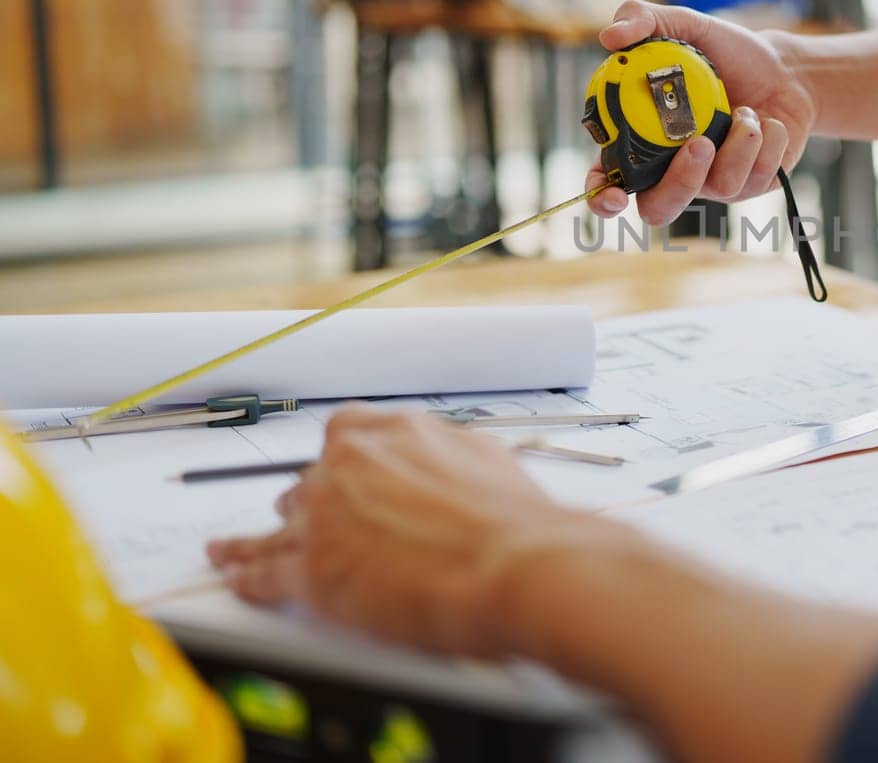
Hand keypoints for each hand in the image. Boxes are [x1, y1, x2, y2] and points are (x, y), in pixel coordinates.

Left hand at [207, 407, 636, 657]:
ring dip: (265, 539)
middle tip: (327, 530)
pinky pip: (263, 572)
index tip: (340, 476)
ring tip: (233, 550)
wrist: (514, 564)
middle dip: (316, 507)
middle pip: (310, 483)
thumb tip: (442, 468)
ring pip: (278, 526)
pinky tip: (234, 576)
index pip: (344, 437)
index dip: (342, 464)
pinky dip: (246, 575)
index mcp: (390, 430)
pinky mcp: (311, 570)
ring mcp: (324, 515)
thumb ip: (443, 457)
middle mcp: (348, 463)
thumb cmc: (513, 520)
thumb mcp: (484, 457)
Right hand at [587, 0, 817, 224]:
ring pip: (718, 188)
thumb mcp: (685, 25)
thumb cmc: (726, 53)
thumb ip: (643, 19)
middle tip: (699, 143)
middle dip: (679, 183)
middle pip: (659, 208)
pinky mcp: (753, 185)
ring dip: (738, 146)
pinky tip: (769, 122)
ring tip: (748, 112)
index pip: (609, 181)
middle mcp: (674, 170)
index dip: (602, 197)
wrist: (785, 69)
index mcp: (644, 140)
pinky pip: (756, 178)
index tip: (611, 195)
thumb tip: (610, 36)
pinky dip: (766, 143)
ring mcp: (714, 182)